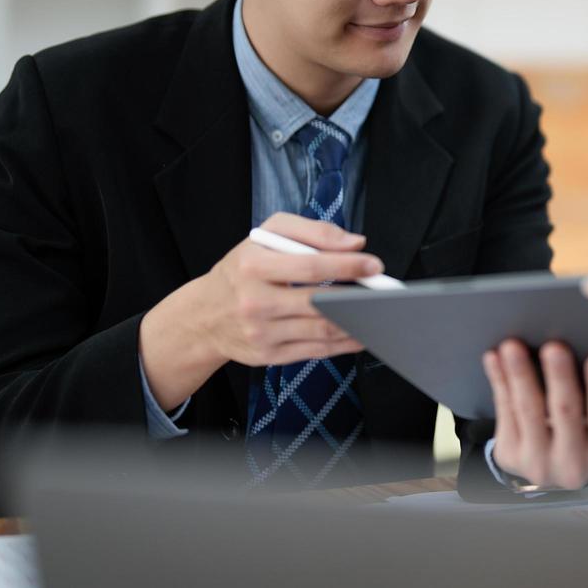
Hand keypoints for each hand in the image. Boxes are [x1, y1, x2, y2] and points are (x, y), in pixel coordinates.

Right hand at [139, 213, 381, 409]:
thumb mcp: (268, 236)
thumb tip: (355, 243)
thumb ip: (313, 232)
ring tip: (377, 310)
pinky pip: (315, 351)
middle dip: (357, 297)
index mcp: (253, 266)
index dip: (346, 265)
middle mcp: (254, 302)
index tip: (374, 265)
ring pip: (320, 330)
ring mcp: (260, 332)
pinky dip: (343, 343)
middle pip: (317, 302)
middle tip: (383, 292)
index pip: (309, 266)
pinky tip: (359, 331)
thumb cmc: (243, 269)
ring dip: (355, 322)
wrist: (204, 315)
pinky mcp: (268, 355)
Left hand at [482, 339, 587, 489]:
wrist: (555, 461)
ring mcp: (539, 464)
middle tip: (554, 346)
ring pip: (529, 411)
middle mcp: (575, 465)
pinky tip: (494, 357)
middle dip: (559, 377)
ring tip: (513, 344)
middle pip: (565, 414)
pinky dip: (498, 381)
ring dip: (520, 374)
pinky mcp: (511, 456)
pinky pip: (503, 413)